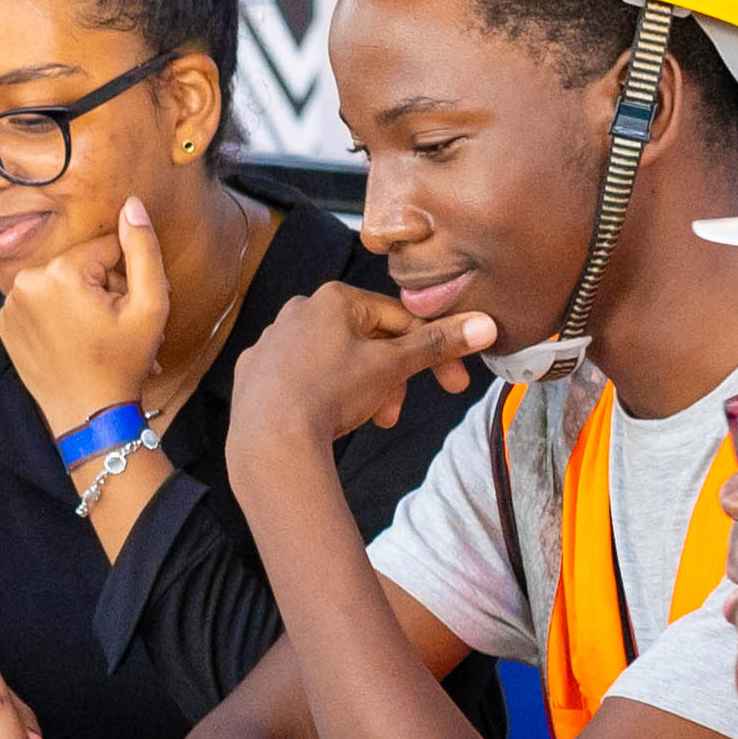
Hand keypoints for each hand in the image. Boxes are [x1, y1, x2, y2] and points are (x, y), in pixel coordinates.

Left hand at [0, 192, 171, 440]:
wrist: (88, 415)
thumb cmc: (122, 363)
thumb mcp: (151, 305)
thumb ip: (143, 248)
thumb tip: (132, 204)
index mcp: (59, 272)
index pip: (105, 249)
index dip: (123, 277)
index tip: (123, 309)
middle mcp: (25, 282)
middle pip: (79, 264)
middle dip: (99, 288)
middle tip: (109, 326)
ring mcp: (9, 304)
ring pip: (58, 282)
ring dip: (77, 301)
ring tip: (90, 334)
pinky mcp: (3, 324)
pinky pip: (38, 302)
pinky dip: (54, 315)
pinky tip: (67, 341)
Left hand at [228, 279, 501, 507]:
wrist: (269, 441)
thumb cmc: (330, 394)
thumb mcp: (392, 367)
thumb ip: (437, 344)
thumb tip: (485, 324)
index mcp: (333, 298)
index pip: (400, 319)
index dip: (432, 353)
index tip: (451, 385)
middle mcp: (297, 309)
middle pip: (366, 342)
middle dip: (390, 379)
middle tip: (394, 414)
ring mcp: (271, 340)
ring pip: (334, 361)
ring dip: (360, 389)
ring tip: (363, 420)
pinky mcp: (253, 371)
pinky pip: (299, 378)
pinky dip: (319, 394)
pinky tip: (322, 417)